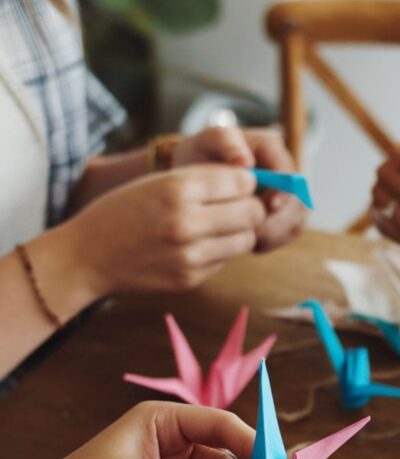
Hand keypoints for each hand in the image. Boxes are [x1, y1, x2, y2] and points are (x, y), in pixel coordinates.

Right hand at [63, 164, 264, 297]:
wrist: (88, 256)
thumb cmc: (123, 211)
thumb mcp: (156, 181)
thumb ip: (202, 179)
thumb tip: (250, 180)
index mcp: (176, 188)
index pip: (243, 181)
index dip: (244, 181)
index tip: (235, 185)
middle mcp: (186, 222)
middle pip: (253, 212)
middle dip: (249, 207)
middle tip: (235, 206)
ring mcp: (189, 255)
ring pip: (246, 239)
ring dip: (238, 232)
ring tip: (217, 226)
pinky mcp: (189, 279)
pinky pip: (225, 260)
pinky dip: (219, 252)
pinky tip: (196, 246)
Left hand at [174, 126, 304, 251]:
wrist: (192, 180)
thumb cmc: (200, 157)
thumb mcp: (206, 142)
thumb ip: (225, 141)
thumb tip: (247, 162)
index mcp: (269, 147)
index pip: (289, 170)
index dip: (285, 190)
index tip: (269, 205)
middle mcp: (283, 170)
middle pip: (299, 199)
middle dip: (280, 219)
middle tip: (256, 233)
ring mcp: (286, 195)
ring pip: (297, 219)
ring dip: (276, 234)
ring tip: (250, 241)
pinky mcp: (282, 216)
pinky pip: (288, 233)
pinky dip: (272, 241)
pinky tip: (251, 244)